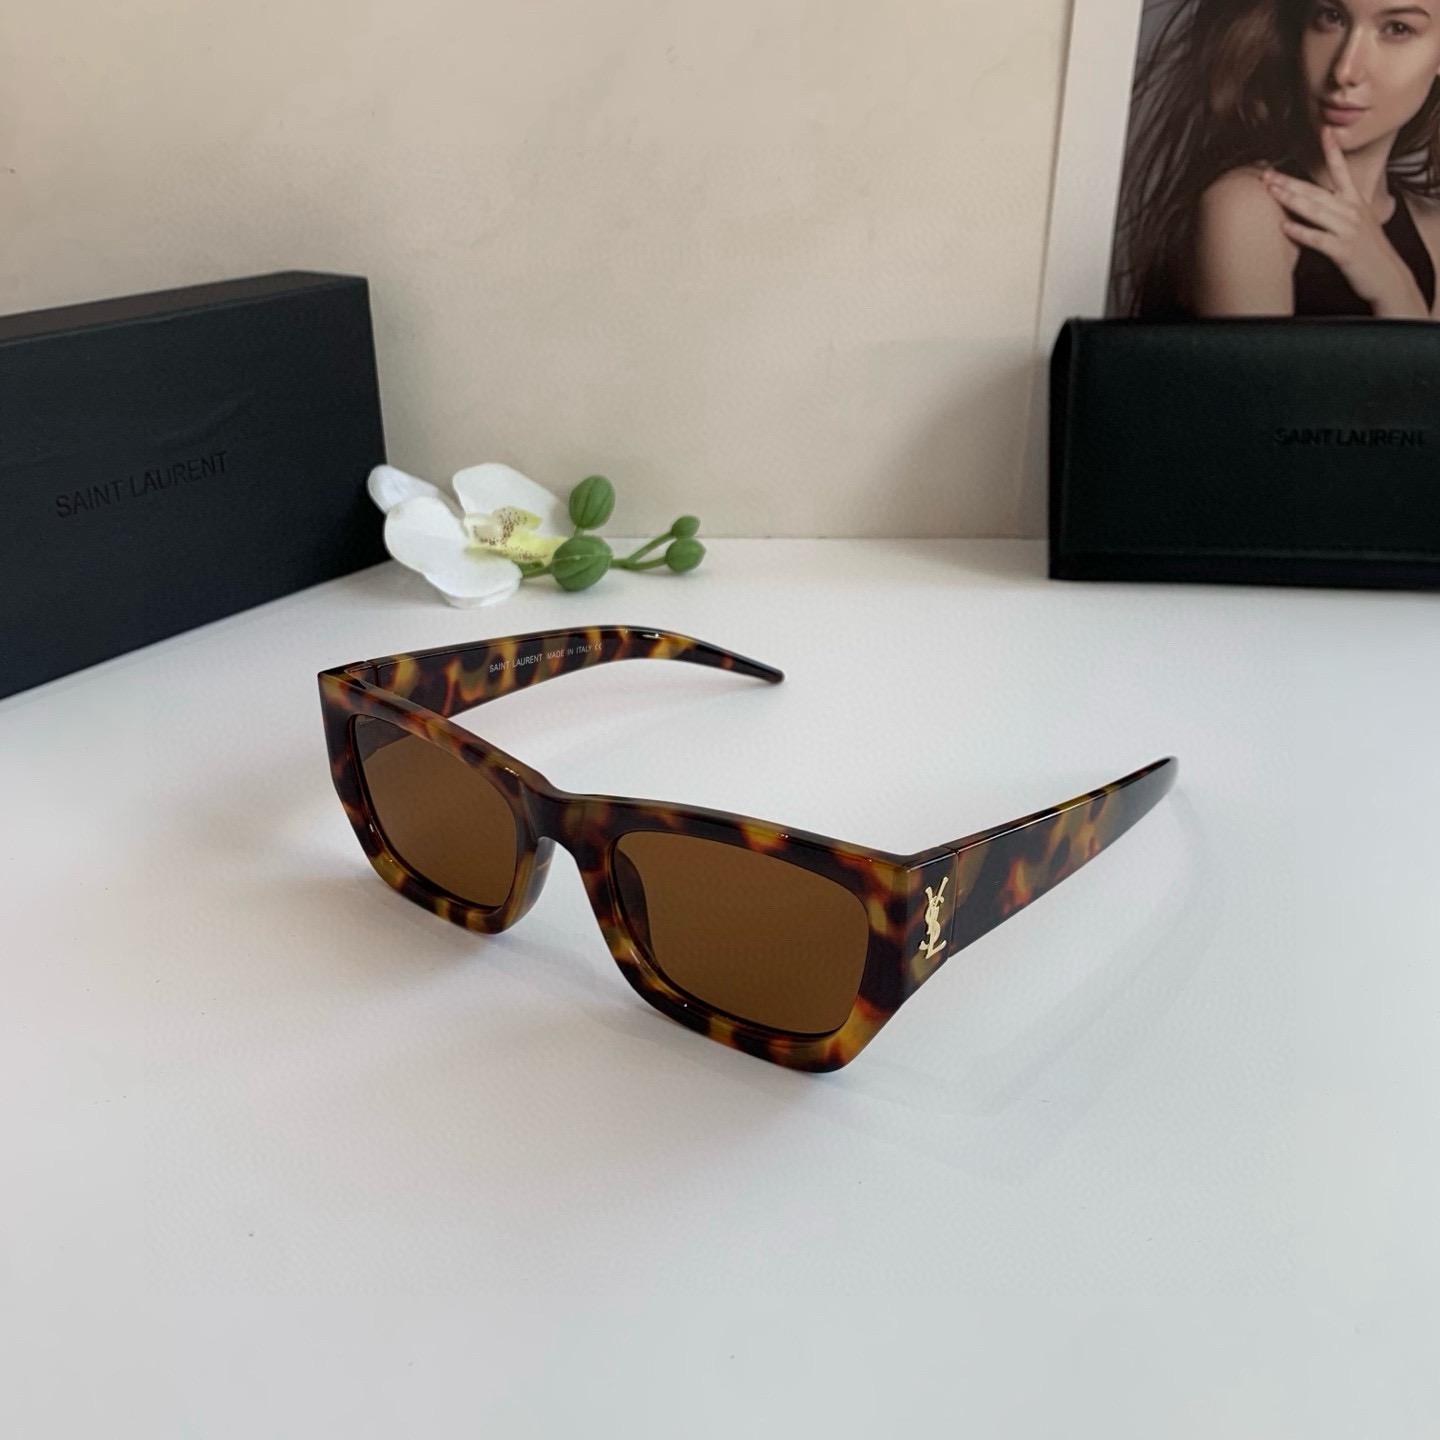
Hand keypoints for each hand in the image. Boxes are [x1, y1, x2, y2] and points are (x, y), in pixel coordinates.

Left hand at [1261, 127, 1429, 318]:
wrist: (1388, 277)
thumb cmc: (1368, 252)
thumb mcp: (1358, 223)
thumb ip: (1338, 211)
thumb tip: (1314, 204)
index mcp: (1355, 202)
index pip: (1341, 171)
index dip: (1333, 151)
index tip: (1324, 131)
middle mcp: (1352, 211)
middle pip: (1316, 191)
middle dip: (1290, 181)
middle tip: (1266, 174)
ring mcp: (1348, 230)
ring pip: (1315, 210)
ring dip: (1291, 199)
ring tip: (1270, 191)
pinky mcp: (1344, 250)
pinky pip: (1318, 239)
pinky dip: (1301, 232)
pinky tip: (1284, 227)